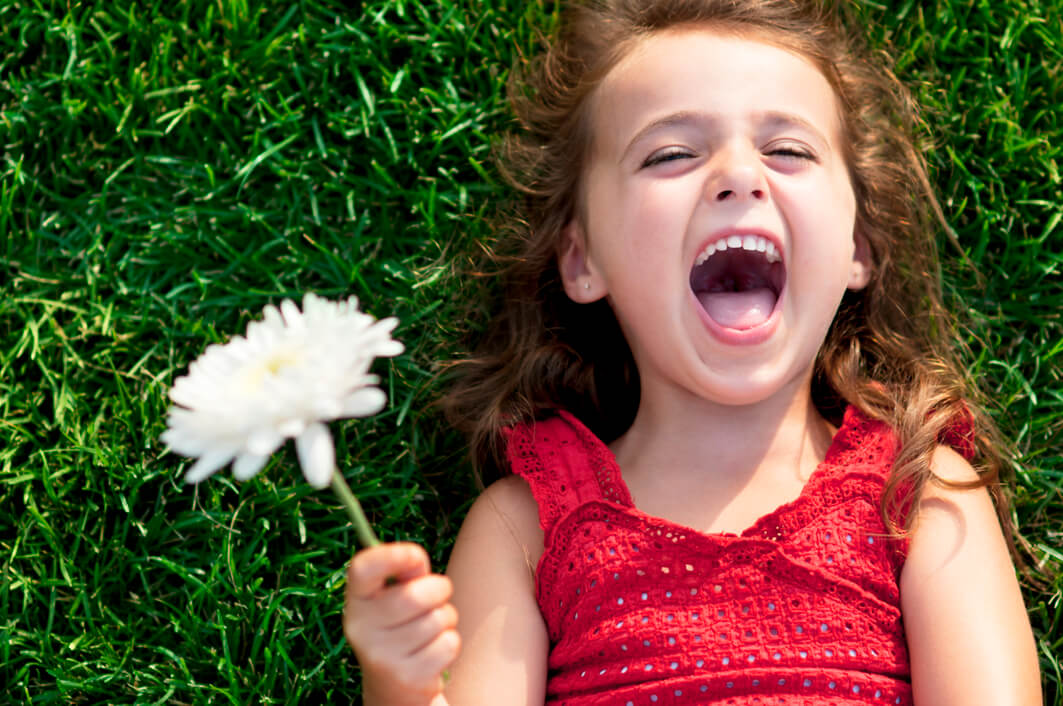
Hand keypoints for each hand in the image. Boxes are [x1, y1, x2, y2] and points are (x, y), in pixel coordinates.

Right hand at [344, 543, 460, 705]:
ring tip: (430, 630)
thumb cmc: (402, 625)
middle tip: (438, 595)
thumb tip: (416, 559)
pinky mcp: (407, 677)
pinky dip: (450, 643)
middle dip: (439, 589)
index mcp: (358, 601)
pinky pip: (448, 643)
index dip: (391, 556)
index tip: (415, 555)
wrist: (393, 685)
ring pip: (437, 619)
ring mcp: (382, 655)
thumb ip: (407, 574)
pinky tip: (432, 651)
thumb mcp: (395, 597)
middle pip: (415, 595)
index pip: (363, 569)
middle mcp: (362, 628)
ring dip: (446, 619)